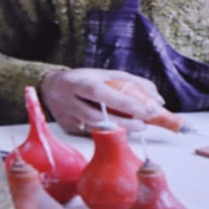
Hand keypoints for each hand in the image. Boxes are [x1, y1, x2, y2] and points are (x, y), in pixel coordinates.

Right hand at [40, 69, 164, 134]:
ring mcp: (66, 117)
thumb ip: (133, 83)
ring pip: (93, 128)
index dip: (124, 103)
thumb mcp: (106, 74)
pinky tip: (119, 130)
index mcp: (78, 82)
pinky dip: (107, 133)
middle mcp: (68, 100)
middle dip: (124, 123)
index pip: (101, 94)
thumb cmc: (83, 79)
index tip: (146, 110)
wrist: (50, 87)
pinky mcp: (67, 128)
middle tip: (143, 124)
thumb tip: (157, 99)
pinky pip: (90, 133)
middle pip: (97, 116)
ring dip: (117, 130)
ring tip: (136, 127)